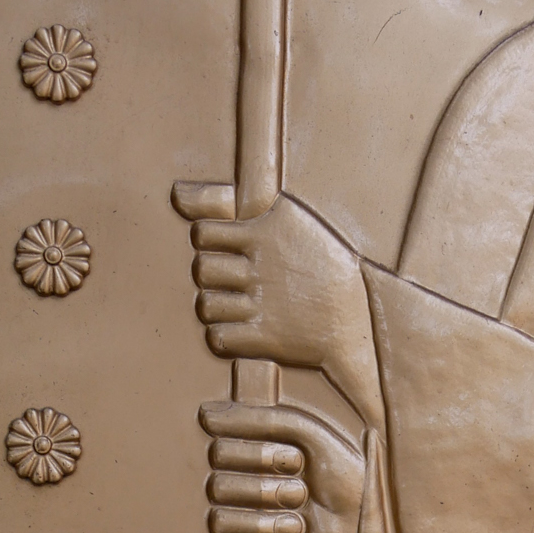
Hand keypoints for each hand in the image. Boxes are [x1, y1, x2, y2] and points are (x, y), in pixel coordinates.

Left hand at [173, 184, 379, 417]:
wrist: (359, 313)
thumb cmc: (320, 258)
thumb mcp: (284, 213)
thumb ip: (224, 200)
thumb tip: (175, 193)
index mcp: (263, 234)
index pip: (203, 235)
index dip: (209, 243)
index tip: (228, 249)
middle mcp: (260, 268)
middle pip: (202, 271)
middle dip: (213, 276)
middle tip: (237, 280)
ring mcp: (262, 305)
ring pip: (206, 306)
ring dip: (217, 306)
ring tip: (239, 304)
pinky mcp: (266, 339)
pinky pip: (218, 338)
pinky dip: (223, 336)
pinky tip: (241, 327)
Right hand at [199, 397, 362, 532]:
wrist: (366, 528)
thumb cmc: (342, 475)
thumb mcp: (307, 435)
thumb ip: (259, 419)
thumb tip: (206, 413)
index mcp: (249, 453)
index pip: (220, 452)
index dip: (260, 458)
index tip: (297, 461)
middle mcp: (240, 486)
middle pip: (218, 488)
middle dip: (267, 493)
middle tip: (302, 495)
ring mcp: (242, 522)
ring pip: (219, 521)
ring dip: (268, 525)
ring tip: (299, 526)